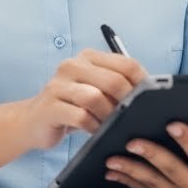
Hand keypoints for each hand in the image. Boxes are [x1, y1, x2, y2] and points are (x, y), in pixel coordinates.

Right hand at [15, 49, 146, 150]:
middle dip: (127, 103)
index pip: (126, 64)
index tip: (146, 101)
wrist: (34, 120)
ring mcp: (58, 85)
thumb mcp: (97, 90)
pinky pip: (80, 117)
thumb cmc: (74, 106)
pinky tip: (93, 130)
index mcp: (88, 57)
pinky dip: (93, 127)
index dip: (143, 84)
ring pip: (95, 98)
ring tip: (110, 125)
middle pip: (113, 81)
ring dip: (108, 116)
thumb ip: (119, 85)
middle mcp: (71, 66)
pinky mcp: (49, 106)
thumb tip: (153, 95)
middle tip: (129, 117)